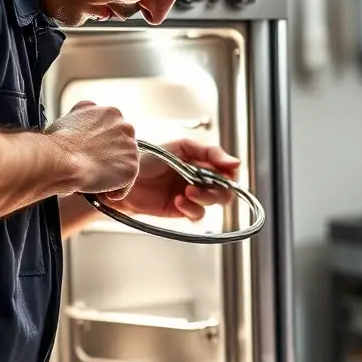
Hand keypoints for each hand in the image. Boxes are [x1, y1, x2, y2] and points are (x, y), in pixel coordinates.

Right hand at [48, 101, 139, 199]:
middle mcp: (125, 127)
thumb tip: (82, 115)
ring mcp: (131, 148)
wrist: (61, 161)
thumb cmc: (59, 144)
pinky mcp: (132, 168)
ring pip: (124, 165)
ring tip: (94, 182)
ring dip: (112, 175)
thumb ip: (82, 114)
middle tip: (91, 167)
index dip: (102, 144)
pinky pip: (125, 184)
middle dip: (109, 158)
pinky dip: (115, 191)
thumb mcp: (69, 117)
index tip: (91, 152)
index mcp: (111, 113)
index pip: (113, 130)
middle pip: (122, 147)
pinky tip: (100, 192)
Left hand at [108, 139, 240, 221]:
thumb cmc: (149, 157)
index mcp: (202, 161)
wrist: (126, 179)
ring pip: (213, 202)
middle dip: (219, 189)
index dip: (231, 172)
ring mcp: (191, 195)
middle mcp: (199, 178)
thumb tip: (236, 162)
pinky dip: (191, 209)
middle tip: (205, 185)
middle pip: (225, 189)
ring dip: (204, 198)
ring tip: (187, 192)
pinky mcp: (181, 210)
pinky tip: (178, 201)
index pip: (228, 169)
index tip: (228, 171)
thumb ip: (210, 152)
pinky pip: (197, 214)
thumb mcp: (182, 146)